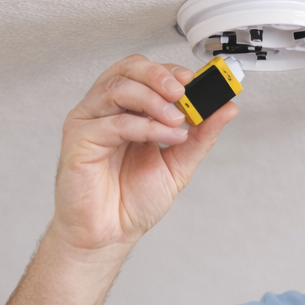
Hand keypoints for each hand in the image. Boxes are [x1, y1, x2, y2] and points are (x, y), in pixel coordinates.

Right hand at [50, 55, 237, 253]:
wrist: (110, 234)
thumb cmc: (132, 201)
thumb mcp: (178, 164)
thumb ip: (200, 136)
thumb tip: (225, 109)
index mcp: (128, 111)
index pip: (144, 73)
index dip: (170, 71)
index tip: (197, 80)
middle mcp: (107, 111)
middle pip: (127, 71)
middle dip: (159, 76)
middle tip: (184, 93)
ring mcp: (90, 122)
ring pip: (118, 89)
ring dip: (154, 100)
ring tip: (177, 120)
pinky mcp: (79, 139)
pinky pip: (113, 122)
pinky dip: (145, 126)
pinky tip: (166, 137)